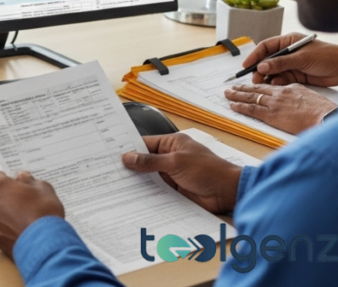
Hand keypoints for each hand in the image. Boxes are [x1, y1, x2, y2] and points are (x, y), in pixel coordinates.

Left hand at [0, 171, 64, 255]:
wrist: (44, 244)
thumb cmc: (44, 213)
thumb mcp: (44, 189)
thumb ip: (30, 180)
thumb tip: (23, 177)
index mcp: (0, 187)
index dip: (9, 180)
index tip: (19, 184)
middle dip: (7, 197)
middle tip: (24, 202)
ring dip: (7, 214)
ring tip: (25, 219)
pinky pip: (0, 229)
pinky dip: (8, 229)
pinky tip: (23, 231)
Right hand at [122, 134, 241, 213]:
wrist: (228, 192)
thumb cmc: (208, 170)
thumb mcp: (175, 162)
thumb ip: (150, 161)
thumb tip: (128, 157)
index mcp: (172, 143)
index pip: (145, 143)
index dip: (129, 148)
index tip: (112, 153)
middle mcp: (171, 157)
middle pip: (145, 160)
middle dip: (131, 165)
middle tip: (110, 169)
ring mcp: (172, 173)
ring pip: (149, 176)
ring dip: (138, 180)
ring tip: (116, 183)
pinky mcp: (174, 189)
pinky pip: (156, 189)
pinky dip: (147, 191)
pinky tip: (133, 195)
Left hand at [224, 83, 337, 134]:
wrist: (325, 118)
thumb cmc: (323, 111)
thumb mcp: (309, 97)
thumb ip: (296, 95)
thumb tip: (290, 100)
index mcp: (289, 88)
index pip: (269, 86)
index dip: (256, 85)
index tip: (249, 85)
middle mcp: (279, 93)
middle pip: (256, 89)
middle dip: (242, 88)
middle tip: (231, 87)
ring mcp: (274, 103)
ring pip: (251, 97)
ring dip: (237, 95)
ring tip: (228, 94)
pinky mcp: (271, 114)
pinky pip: (252, 109)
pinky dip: (241, 106)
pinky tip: (233, 105)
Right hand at [244, 33, 337, 86]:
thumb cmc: (327, 56)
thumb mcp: (302, 58)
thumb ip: (281, 63)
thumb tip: (262, 66)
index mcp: (288, 42)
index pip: (266, 47)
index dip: (255, 55)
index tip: (247, 65)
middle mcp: (287, 53)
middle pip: (267, 61)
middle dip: (259, 69)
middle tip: (254, 78)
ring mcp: (291, 65)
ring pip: (273, 72)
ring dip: (267, 77)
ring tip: (263, 83)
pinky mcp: (296, 76)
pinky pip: (281, 79)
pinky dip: (277, 83)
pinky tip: (276, 85)